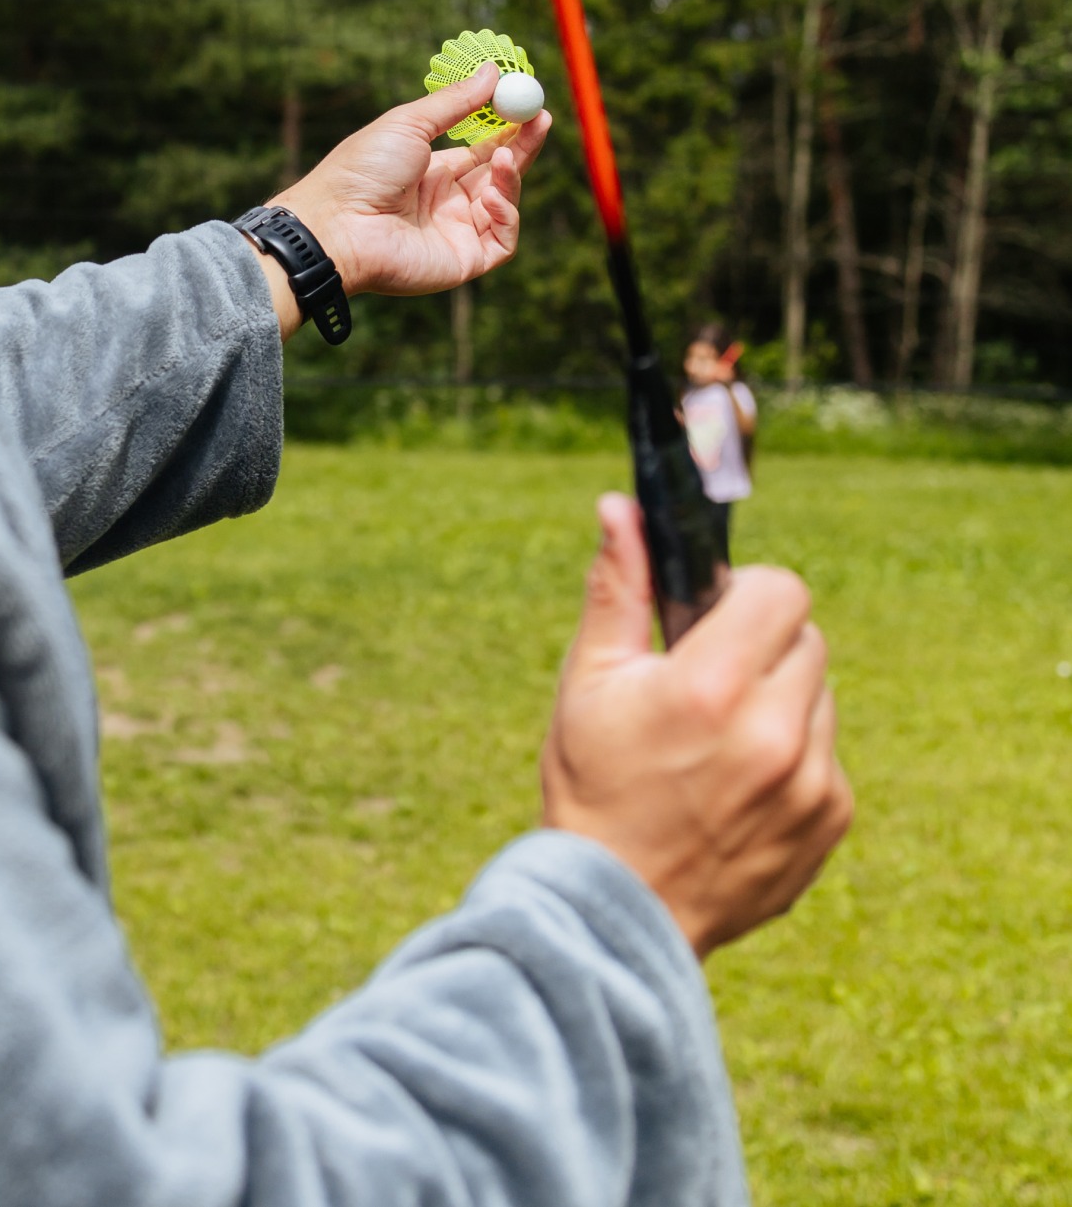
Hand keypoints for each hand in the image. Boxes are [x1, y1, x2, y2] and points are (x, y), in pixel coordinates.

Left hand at [269, 64, 550, 313]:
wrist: (337, 224)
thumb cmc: (362, 169)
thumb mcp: (410, 124)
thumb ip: (455, 102)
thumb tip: (492, 71)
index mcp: (433, 171)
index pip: (485, 149)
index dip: (510, 129)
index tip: (530, 103)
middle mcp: (448, 203)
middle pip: (501, 174)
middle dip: (524, 147)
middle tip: (542, 119)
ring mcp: (457, 233)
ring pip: (505, 204)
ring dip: (513, 178)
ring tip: (504, 158)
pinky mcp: (464, 261)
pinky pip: (503, 240)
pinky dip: (507, 215)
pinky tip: (491, 197)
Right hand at [541, 495, 851, 959]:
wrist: (618, 911)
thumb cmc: (593, 785)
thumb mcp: (589, 680)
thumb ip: (618, 587)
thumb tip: (620, 507)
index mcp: (712, 686)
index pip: (782, 590)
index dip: (746, 593)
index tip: (714, 617)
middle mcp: (775, 733)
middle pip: (805, 638)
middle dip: (761, 645)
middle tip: (708, 681)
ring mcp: (811, 783)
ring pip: (819, 696)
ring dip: (779, 700)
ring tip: (718, 741)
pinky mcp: (830, 821)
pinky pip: (827, 755)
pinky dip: (793, 756)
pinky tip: (737, 784)